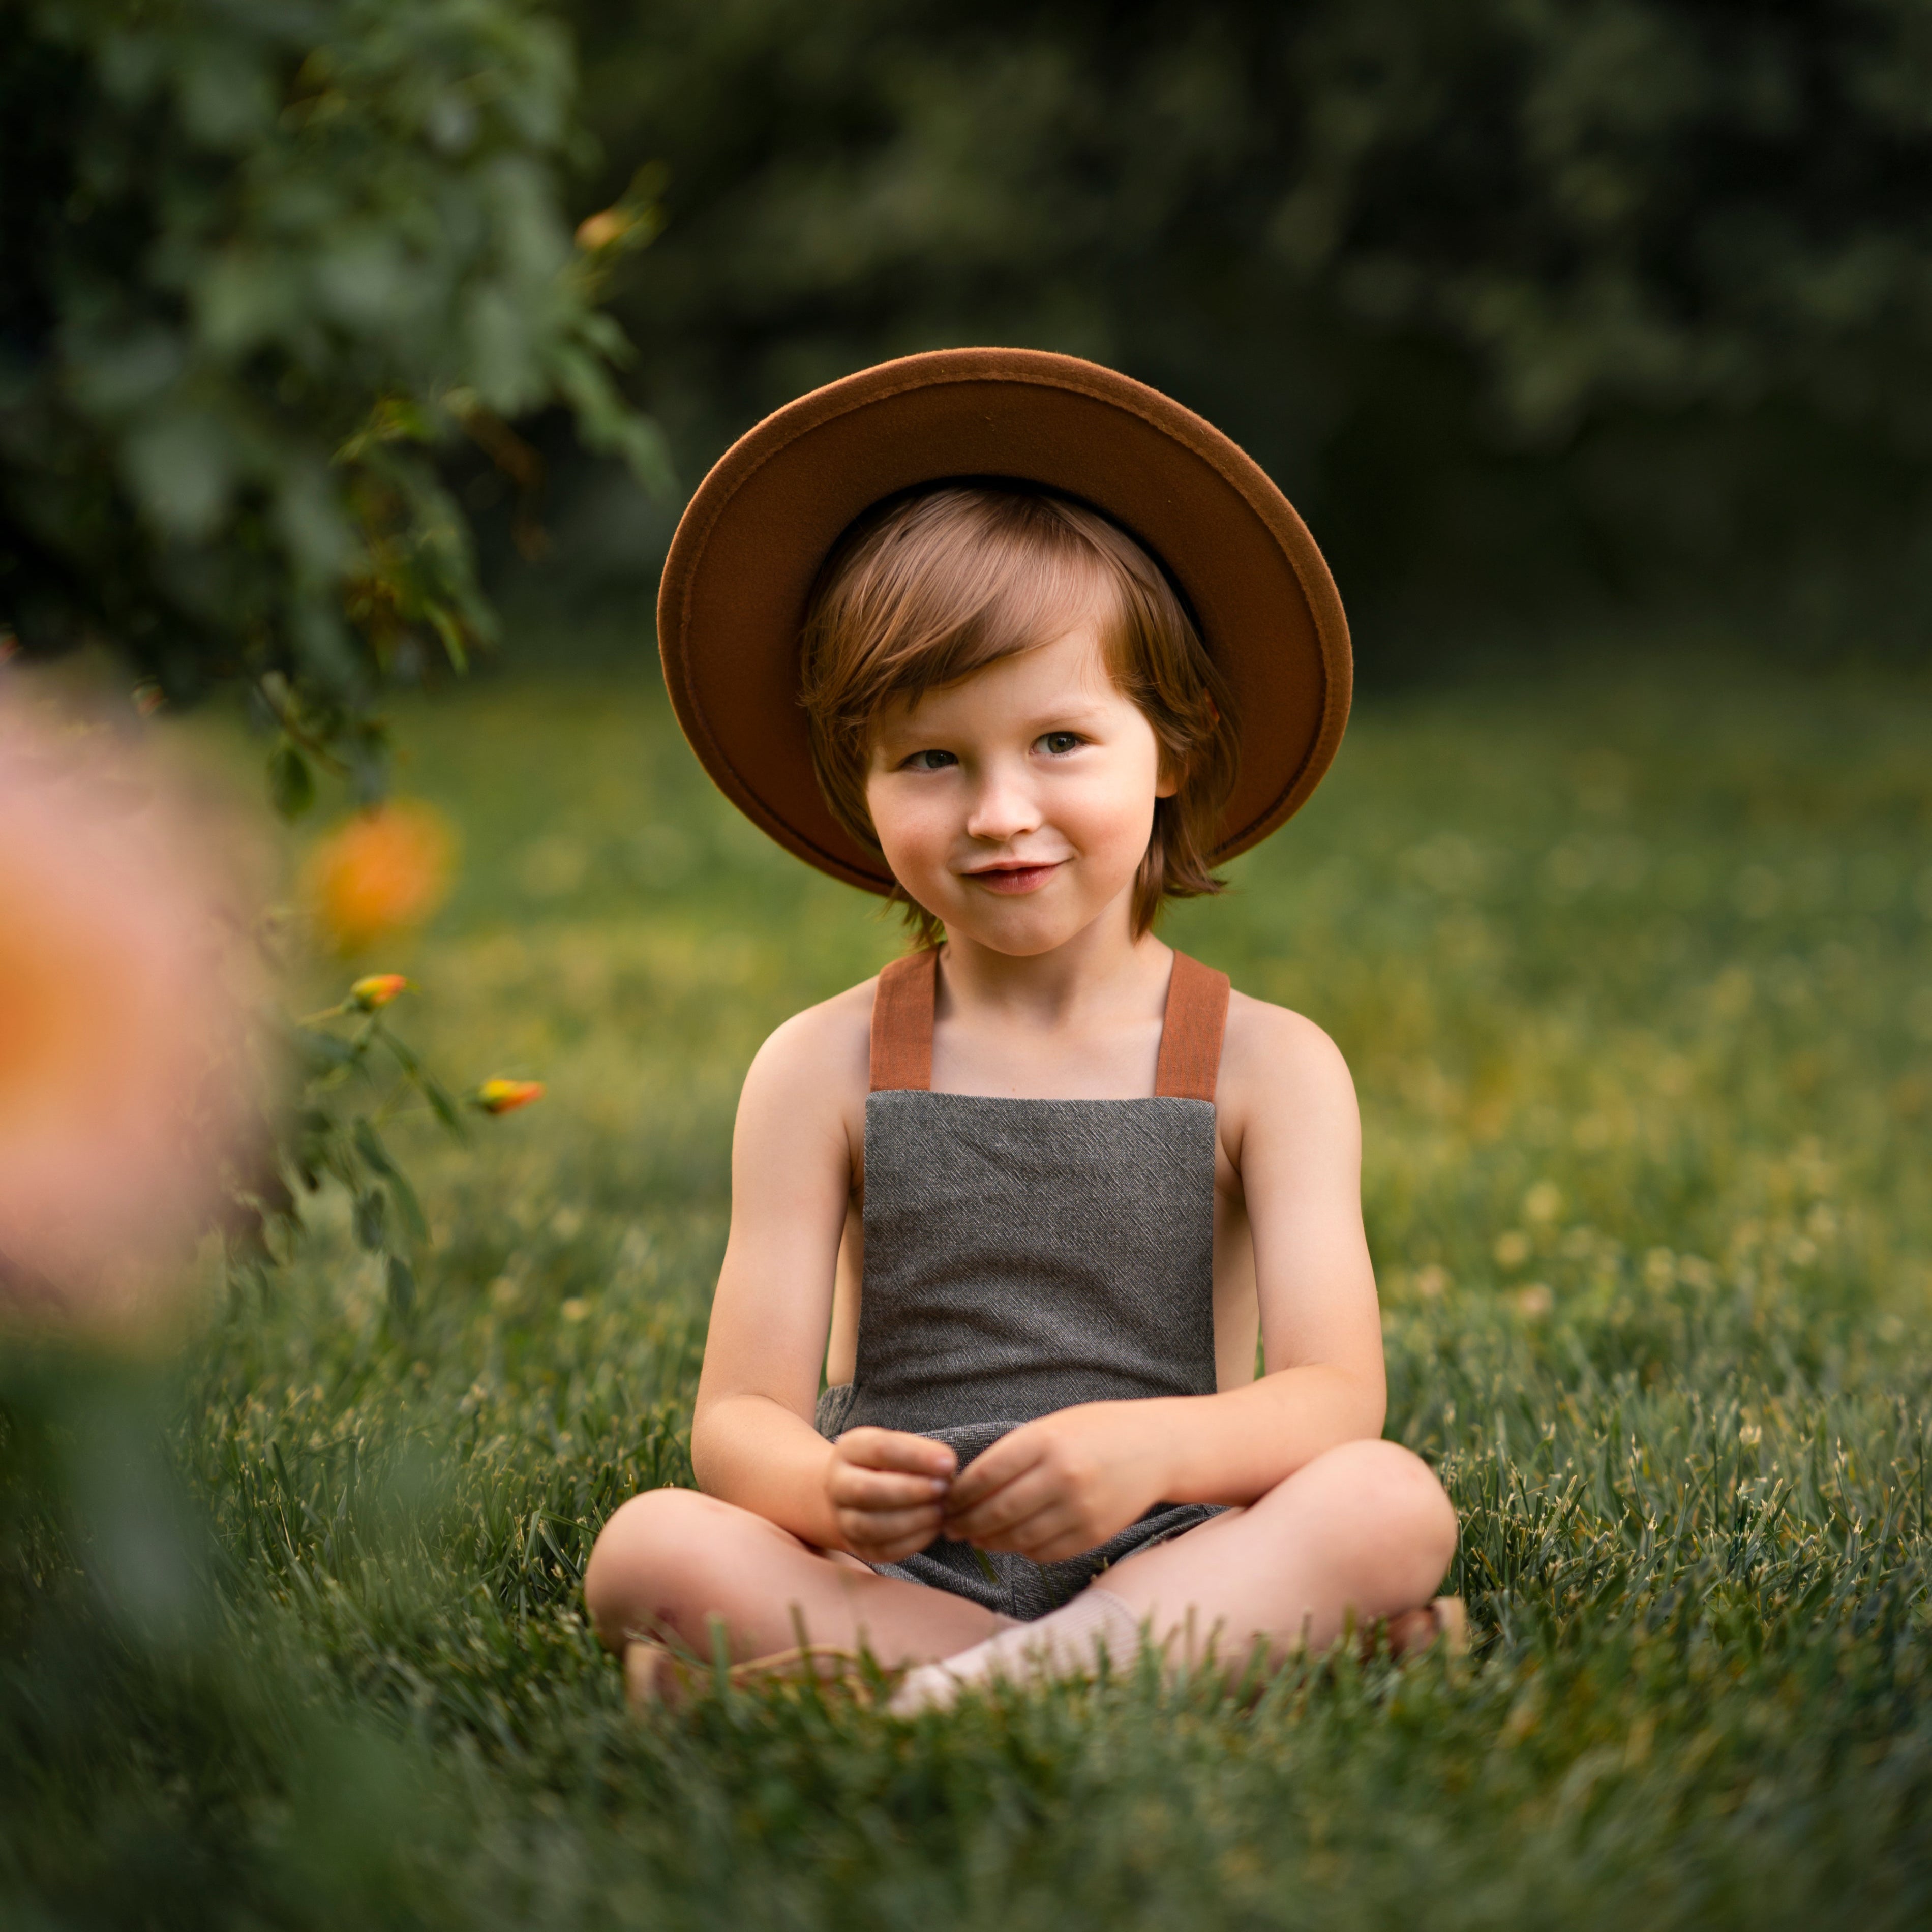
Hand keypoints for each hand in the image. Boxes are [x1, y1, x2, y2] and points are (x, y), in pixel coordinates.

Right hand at [826, 1426, 957, 1562]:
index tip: (949, 1462)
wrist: (859, 1493)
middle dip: (911, 1490)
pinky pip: (882, 1550)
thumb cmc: (891, 1464)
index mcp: (849, 1449)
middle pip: (867, 1490)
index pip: (880, 1448)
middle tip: (944, 1488)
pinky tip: (934, 1528)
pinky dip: (912, 1541)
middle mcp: (837, 1483)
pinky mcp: (858, 1546)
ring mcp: (843, 1518)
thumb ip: (921, 1454)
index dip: (917, 1456)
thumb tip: (946, 1466)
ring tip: (940, 1510)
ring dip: (913, 1519)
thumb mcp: (900, 1446)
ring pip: (871, 1525)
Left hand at [940, 1402, 1174, 1564]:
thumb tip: (969, 1489)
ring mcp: (1080, 1508)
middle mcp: (1062, 1475)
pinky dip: (1023, 1551)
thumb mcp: (1053, 1426)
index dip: (958, 1495)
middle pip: (996, 1512)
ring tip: (978, 1537)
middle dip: (966, 1524)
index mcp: (1045, 1441)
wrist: (1157, 1446)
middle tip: (952, 1527)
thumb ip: (1014, 1453)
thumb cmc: (1096, 1431)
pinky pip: (1046, 1553)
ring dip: (990, 1542)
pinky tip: (1014, 1542)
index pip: (984, 1476)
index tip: (946, 1501)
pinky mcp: (1095, 1534)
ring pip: (1018, 1538)